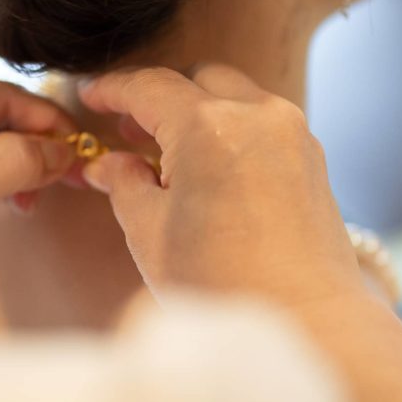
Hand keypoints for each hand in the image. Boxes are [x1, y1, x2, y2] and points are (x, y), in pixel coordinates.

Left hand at [0, 77, 75, 338]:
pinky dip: (12, 181)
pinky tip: (22, 202)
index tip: (80, 147)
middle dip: (42, 142)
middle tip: (77, 173)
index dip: (45, 119)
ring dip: (30, 164)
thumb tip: (62, 149)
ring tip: (47, 193)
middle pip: (3, 115)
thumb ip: (8, 163)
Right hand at [80, 64, 364, 309]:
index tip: (91, 95)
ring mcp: (290, 132)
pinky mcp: (310, 155)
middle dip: (159, 96)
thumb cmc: (223, 285)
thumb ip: (124, 184)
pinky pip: (259, 119)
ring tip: (165, 153)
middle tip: (127, 129)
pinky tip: (206, 167)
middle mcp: (255, 114)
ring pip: (232, 93)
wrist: (309, 323)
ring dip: (196, 109)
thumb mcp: (151, 234)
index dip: (113, 89)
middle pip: (195, 78)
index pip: (149, 87)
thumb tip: (108, 164)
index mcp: (207, 128)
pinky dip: (228, 127)